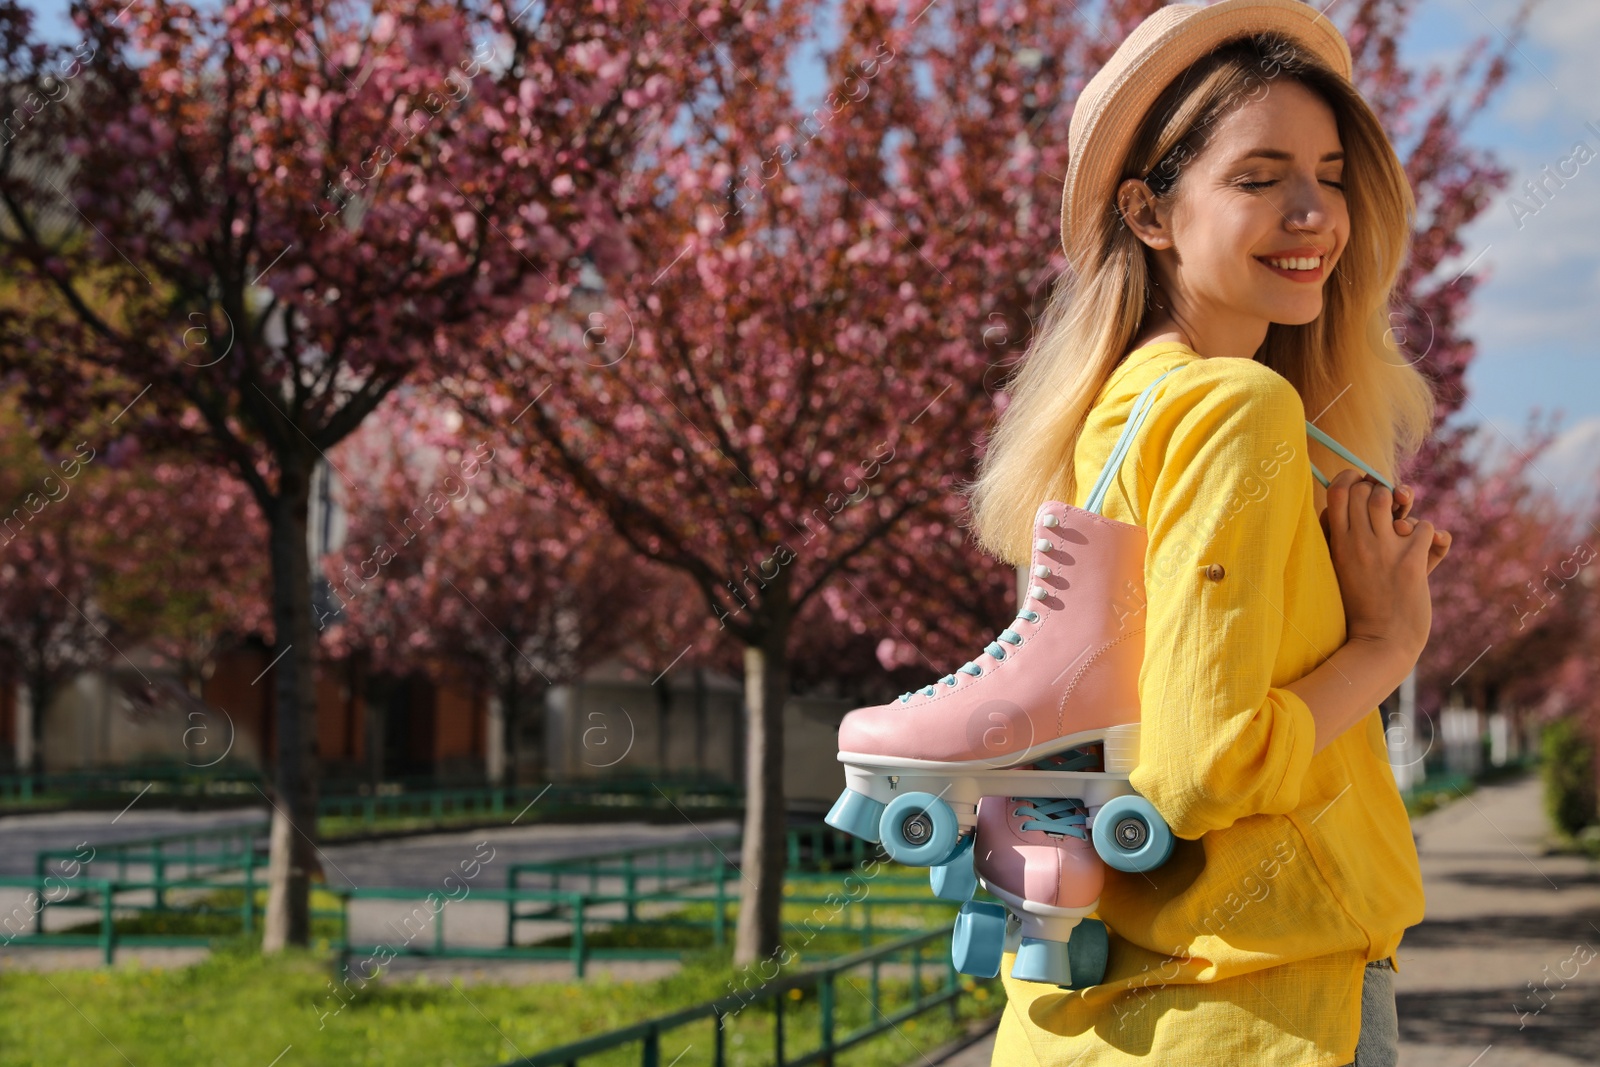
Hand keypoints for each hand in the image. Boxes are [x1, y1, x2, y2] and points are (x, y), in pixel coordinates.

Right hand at [1320, 468, 1437, 663]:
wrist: (1381, 643)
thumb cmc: (1362, 607)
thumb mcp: (1342, 570)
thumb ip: (1345, 539)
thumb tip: (1358, 503)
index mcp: (1335, 545)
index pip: (1337, 492)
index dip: (1350, 479)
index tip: (1361, 483)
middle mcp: (1355, 542)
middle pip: (1363, 489)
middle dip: (1378, 491)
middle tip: (1386, 508)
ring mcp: (1382, 550)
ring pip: (1389, 498)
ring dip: (1401, 505)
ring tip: (1402, 525)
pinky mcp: (1409, 561)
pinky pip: (1424, 526)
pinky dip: (1429, 536)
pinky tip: (1424, 552)